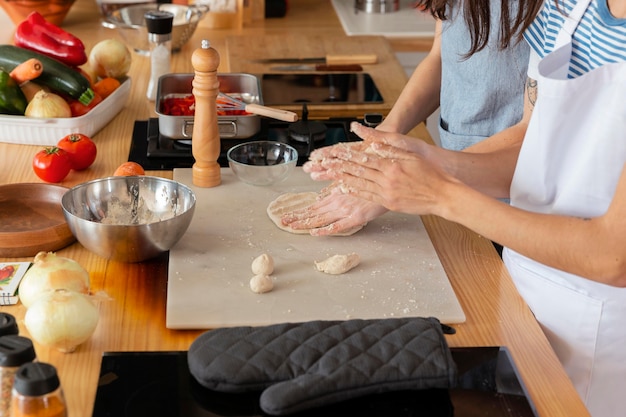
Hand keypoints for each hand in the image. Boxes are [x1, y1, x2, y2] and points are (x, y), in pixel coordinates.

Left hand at [280, 184, 387, 235]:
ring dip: (305, 223)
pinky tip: (315, 233)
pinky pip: (339, 226)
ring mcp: (346, 210)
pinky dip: (326, 229)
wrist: (388, 180)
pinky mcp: (357, 217)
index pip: (313, 205)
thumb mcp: (352, 183)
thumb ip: (337, 189)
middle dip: (297, 217)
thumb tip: (324, 194)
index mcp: (336, 194)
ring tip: (291, 227)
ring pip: (321, 219)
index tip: (287, 216)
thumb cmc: (371, 181)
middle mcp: (338, 202)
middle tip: (282, 222)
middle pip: (313, 212)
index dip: (299, 211)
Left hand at [315, 123, 456, 216]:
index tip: (330, 152)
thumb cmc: (430, 171)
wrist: (443, 194)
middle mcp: (386, 179)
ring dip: (340, 179)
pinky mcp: (389, 203)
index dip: (344, 155)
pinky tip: (343, 188)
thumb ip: (387, 143)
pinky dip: (354, 191)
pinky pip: (367, 196)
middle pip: (356, 171)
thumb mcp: (409, 150)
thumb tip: (367, 136)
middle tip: (320, 165)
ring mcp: (387, 193)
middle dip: (336, 167)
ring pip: (358, 184)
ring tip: (325, 175)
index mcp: (391, 165)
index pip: (362, 158)